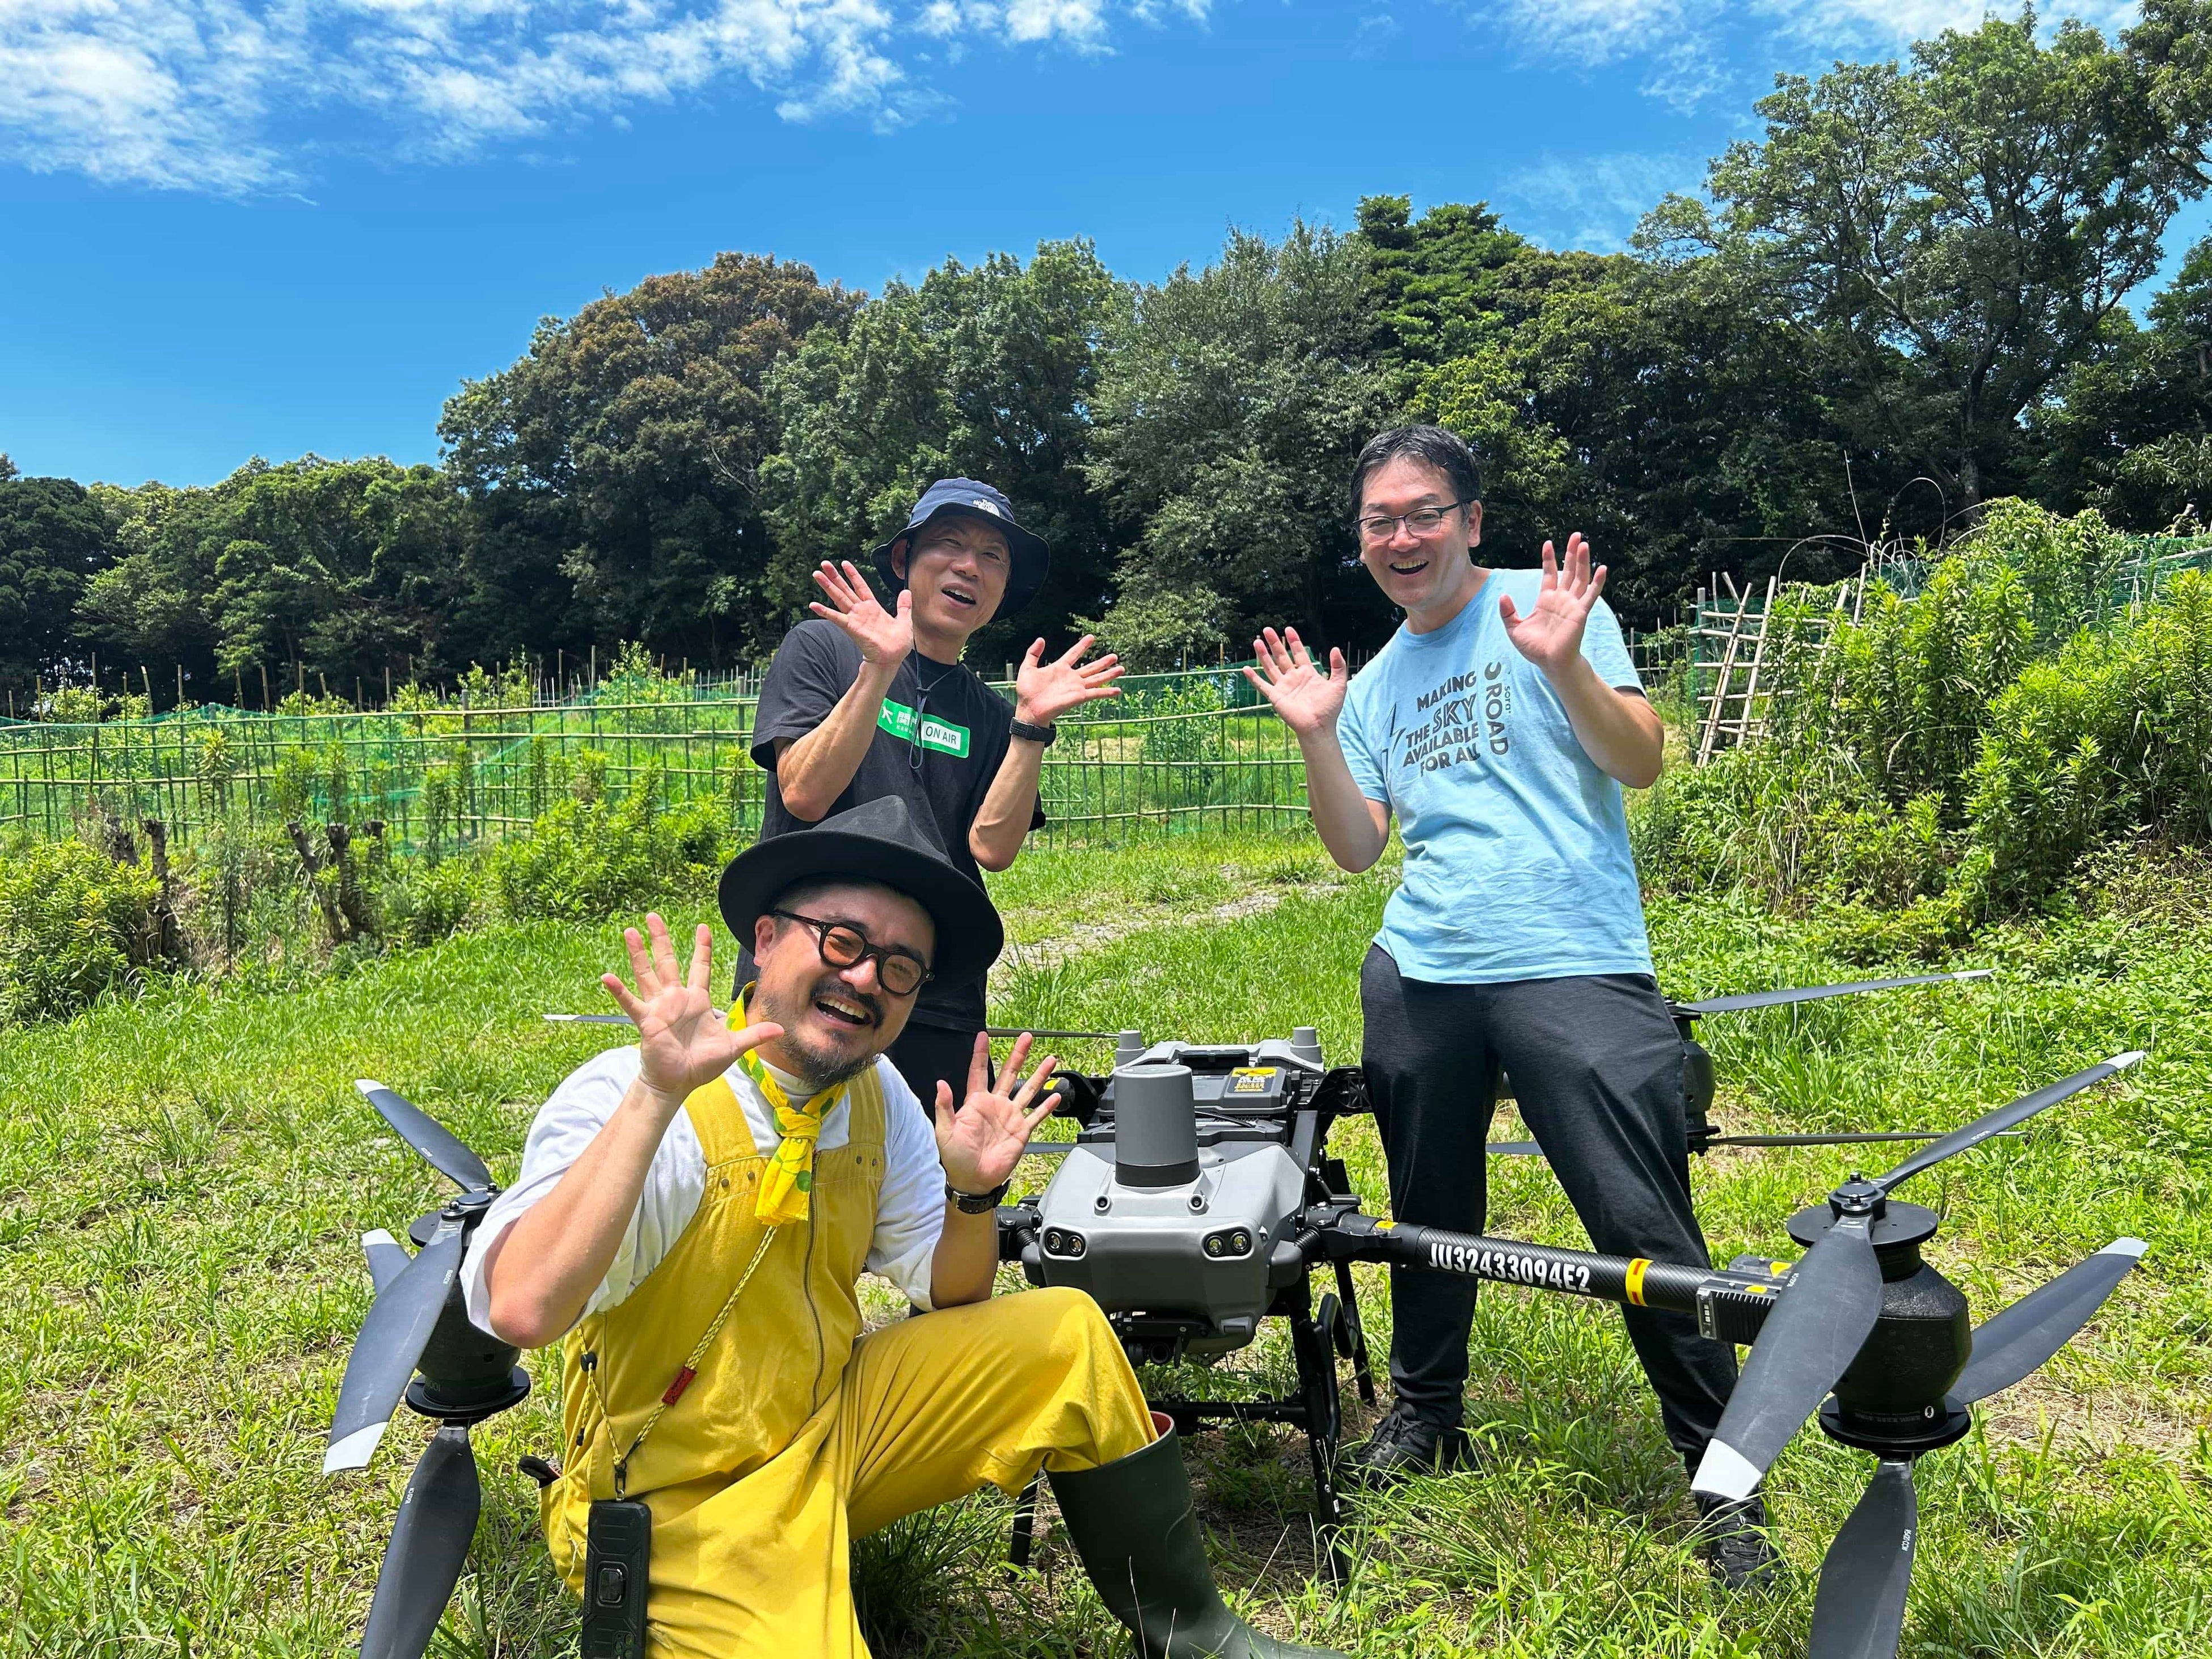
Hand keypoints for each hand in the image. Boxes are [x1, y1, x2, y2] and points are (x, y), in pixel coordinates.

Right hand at [601, 914, 781, 1106]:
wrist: (679, 1082)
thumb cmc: (702, 1064)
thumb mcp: (733, 1047)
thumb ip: (754, 1035)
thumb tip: (781, 1030)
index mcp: (696, 1000)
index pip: (700, 967)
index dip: (702, 948)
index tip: (703, 927)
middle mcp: (676, 998)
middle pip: (668, 962)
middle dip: (661, 939)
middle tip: (653, 915)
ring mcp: (659, 1008)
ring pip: (647, 974)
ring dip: (638, 954)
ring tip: (629, 931)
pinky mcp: (647, 1021)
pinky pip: (631, 1003)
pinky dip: (619, 991)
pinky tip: (607, 977)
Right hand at [810, 560, 912, 670]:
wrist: (892, 658)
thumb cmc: (897, 644)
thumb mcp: (904, 620)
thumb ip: (903, 606)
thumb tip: (907, 591)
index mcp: (873, 608)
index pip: (861, 587)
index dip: (853, 575)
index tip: (844, 563)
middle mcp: (861, 611)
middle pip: (845, 589)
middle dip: (835, 576)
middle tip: (824, 563)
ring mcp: (855, 618)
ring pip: (839, 598)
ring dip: (827, 586)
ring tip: (816, 574)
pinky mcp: (851, 627)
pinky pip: (836, 618)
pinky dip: (825, 611)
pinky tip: (813, 605)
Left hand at [934, 1033, 1058, 1194]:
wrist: (973, 1180)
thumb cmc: (955, 1158)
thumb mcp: (945, 1131)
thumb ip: (945, 1107)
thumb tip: (941, 1084)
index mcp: (975, 1103)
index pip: (978, 1072)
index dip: (980, 1053)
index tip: (983, 1035)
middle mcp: (995, 1106)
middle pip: (1008, 1073)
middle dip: (1018, 1054)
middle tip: (1026, 1037)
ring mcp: (1010, 1117)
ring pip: (1027, 1089)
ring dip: (1039, 1074)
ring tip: (1050, 1059)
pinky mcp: (1021, 1131)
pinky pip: (1036, 1116)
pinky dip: (1046, 1106)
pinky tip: (1055, 1095)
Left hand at [1014, 635, 1123, 726]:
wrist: (1029, 709)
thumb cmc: (1027, 692)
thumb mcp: (1027, 668)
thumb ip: (1033, 653)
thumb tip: (1041, 639)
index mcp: (1059, 669)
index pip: (1073, 654)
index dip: (1082, 646)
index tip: (1091, 637)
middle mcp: (1071, 678)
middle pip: (1091, 667)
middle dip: (1103, 662)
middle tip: (1114, 655)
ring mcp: (1076, 687)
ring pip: (1097, 678)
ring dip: (1109, 674)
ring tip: (1121, 668)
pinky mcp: (1078, 697)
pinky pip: (1095, 693)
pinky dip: (1107, 692)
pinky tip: (1118, 690)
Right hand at [1242, 626, 1347, 737]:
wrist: (1319, 726)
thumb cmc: (1329, 709)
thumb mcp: (1339, 684)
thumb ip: (1338, 666)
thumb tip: (1335, 648)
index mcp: (1308, 674)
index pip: (1299, 653)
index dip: (1294, 641)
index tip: (1288, 629)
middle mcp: (1293, 678)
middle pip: (1281, 657)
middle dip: (1275, 643)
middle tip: (1267, 629)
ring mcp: (1283, 687)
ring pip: (1270, 667)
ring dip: (1263, 655)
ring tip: (1257, 642)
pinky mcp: (1276, 697)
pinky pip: (1262, 685)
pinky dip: (1253, 678)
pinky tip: (1246, 669)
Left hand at [1499, 535, 1606, 674]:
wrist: (1549, 663)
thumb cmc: (1535, 648)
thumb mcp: (1514, 629)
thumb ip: (1508, 612)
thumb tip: (1503, 596)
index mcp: (1546, 599)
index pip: (1549, 573)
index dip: (1549, 559)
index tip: (1548, 543)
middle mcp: (1561, 599)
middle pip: (1568, 570)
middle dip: (1571, 553)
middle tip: (1575, 534)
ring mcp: (1572, 604)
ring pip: (1580, 577)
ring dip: (1582, 561)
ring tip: (1584, 544)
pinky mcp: (1580, 612)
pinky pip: (1591, 595)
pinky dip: (1597, 582)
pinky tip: (1603, 568)